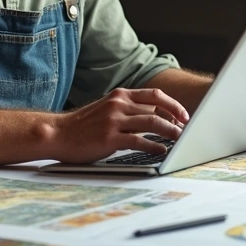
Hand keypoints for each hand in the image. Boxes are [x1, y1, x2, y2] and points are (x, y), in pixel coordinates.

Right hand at [49, 88, 188, 162]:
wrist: (58, 133)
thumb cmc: (84, 125)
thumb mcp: (107, 109)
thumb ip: (130, 110)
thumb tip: (158, 117)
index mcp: (120, 95)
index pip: (155, 95)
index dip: (173, 105)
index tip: (184, 115)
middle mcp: (118, 104)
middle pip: (157, 109)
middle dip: (176, 121)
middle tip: (187, 130)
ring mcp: (114, 120)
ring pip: (152, 123)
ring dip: (170, 132)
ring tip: (180, 140)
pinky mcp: (109, 138)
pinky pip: (139, 140)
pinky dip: (154, 146)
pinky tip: (161, 151)